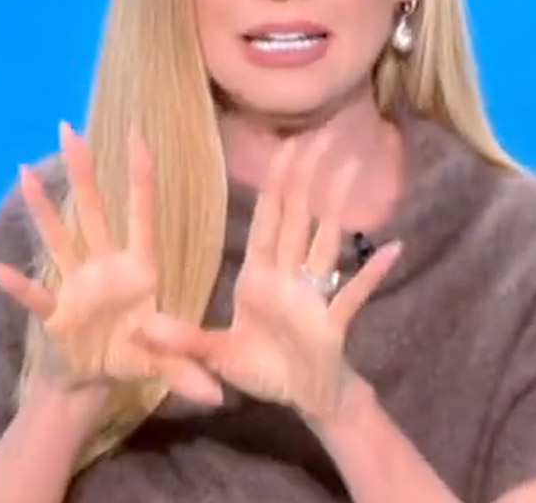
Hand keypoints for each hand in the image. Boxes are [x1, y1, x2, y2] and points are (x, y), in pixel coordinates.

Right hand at [0, 123, 221, 404]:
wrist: (96, 379)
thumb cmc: (137, 355)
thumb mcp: (166, 362)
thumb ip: (189, 372)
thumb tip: (218, 397)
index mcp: (140, 267)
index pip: (143, 213)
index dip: (141, 176)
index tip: (139, 135)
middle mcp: (107, 265)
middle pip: (95, 210)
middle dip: (84, 171)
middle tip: (68, 128)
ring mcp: (77, 283)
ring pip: (60, 237)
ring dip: (44, 208)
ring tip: (26, 172)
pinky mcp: (55, 309)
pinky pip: (36, 294)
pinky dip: (19, 284)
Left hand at [140, 135, 401, 420]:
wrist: (304, 398)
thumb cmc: (264, 369)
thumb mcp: (217, 355)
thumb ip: (185, 340)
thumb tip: (143, 327)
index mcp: (259, 278)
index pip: (267, 222)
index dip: (274, 186)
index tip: (285, 149)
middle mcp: (288, 277)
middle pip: (298, 218)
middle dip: (305, 178)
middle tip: (319, 137)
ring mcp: (314, 295)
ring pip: (325, 241)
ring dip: (338, 205)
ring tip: (351, 168)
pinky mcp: (333, 321)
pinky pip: (354, 293)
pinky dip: (373, 272)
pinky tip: (393, 248)